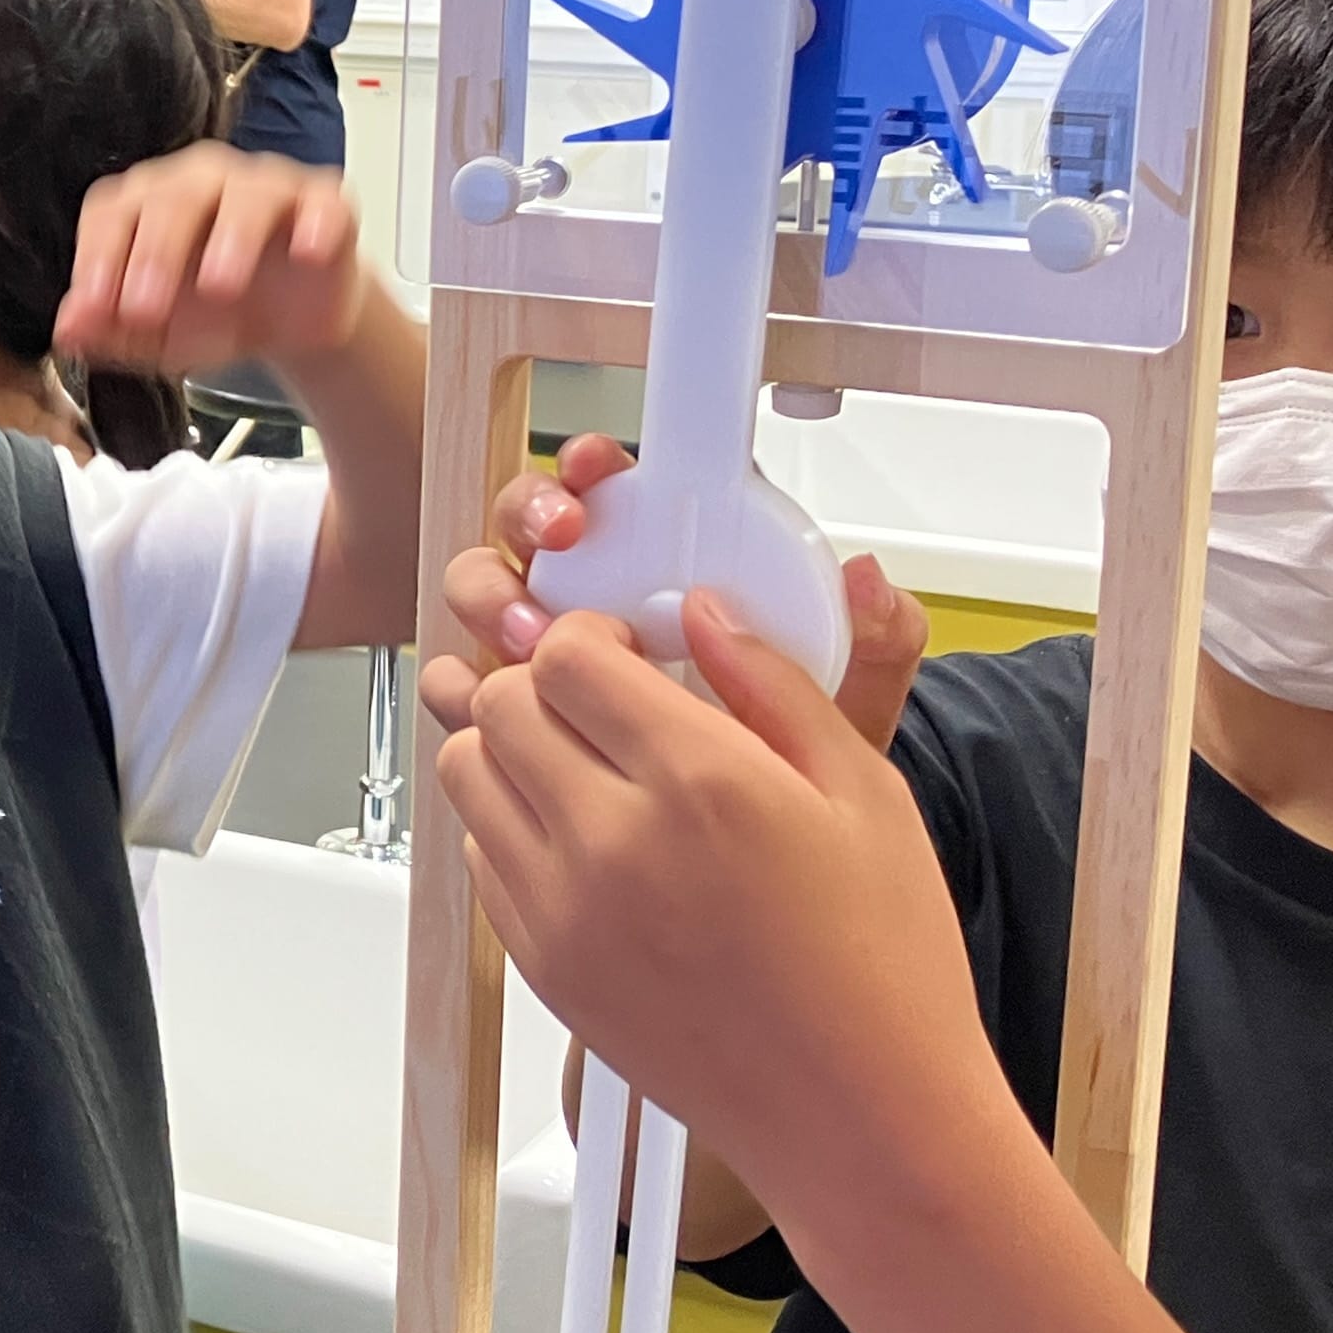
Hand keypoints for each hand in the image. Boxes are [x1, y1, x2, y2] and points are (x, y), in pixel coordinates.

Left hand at [52, 145, 366, 377]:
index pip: (111, 213)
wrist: (290, 325)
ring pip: (246, 194)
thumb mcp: (153, 334)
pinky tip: (307, 252)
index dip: (98, 260)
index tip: (95, 310)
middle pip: (172, 198)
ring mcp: (266, 187)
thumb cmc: (208, 313)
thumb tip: (67, 330)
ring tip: (220, 288)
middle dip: (155, 255)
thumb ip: (108, 328)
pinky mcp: (324, 204)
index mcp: (147, 202)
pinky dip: (315, 223)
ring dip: (230, 238)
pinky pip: (321, 202)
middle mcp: (203, 181)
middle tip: (145, 310)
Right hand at [427, 433, 925, 748]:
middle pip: (530, 526)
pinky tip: (478, 699)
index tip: (595, 474)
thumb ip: (873, 646)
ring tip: (526, 637)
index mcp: (672, 566)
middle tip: (559, 546)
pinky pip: (464, 679)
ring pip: (485, 592)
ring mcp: (550, 655)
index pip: (615, 486)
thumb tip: (871, 582)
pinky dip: (459, 681)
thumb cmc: (793, 768)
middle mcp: (600, 594)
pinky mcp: (516, 715)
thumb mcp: (845, 710)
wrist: (763, 864)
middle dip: (527, 521)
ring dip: (492, 599)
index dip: (590, 467)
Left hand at [434, 597, 998, 1223]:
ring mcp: (565, 913)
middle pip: (499, 705)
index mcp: (701, 783)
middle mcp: (613, 843)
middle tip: (602, 703)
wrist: (862, 1121)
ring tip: (587, 767)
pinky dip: (512, 828)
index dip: (590, 637)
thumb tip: (704, 614)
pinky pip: (481, 859)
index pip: (565, 657)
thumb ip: (773, 686)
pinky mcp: (545, 969)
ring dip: (513, 750)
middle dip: (542, 684)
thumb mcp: (867, 795)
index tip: (629, 651)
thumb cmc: (885, 970)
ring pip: (469, 776)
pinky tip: (587, 841)